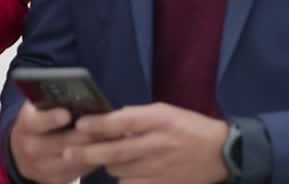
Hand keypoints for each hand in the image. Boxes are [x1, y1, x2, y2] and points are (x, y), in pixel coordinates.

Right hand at [9, 102, 98, 183]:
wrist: (22, 153)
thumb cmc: (38, 124)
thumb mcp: (38, 109)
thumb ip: (53, 103)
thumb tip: (80, 96)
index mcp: (25, 125)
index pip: (36, 122)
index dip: (51, 118)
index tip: (67, 114)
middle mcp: (30, 148)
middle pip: (61, 144)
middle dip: (85, 135)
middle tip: (106, 125)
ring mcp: (41, 168)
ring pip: (74, 160)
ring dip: (94, 148)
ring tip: (112, 136)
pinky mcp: (55, 180)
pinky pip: (79, 171)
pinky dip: (94, 160)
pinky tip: (106, 149)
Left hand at [66, 103, 229, 183]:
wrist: (220, 154)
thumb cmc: (189, 127)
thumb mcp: (165, 112)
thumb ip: (137, 116)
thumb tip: (109, 120)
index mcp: (157, 120)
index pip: (121, 122)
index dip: (98, 125)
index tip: (79, 125)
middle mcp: (156, 144)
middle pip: (115, 152)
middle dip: (88, 153)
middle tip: (67, 152)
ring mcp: (158, 168)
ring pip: (118, 170)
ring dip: (107, 164)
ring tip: (105, 158)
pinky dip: (123, 178)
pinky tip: (126, 171)